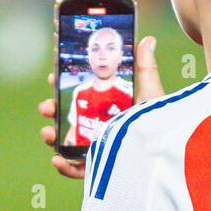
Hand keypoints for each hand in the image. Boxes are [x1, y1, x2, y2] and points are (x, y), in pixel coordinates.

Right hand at [39, 34, 163, 179]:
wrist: (164, 151)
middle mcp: (100, 128)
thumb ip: (146, 67)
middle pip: (70, 118)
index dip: (64, 86)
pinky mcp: (99, 168)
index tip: (53, 77)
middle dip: (52, 110)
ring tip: (48, 133)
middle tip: (46, 106)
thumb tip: (147, 39)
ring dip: (52, 136)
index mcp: (108, 108)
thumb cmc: (160, 122)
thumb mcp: (151, 93)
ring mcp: (98, 148)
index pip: (81, 95)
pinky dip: (63, 167)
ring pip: (67, 142)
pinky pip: (77, 170)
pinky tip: (57, 159)